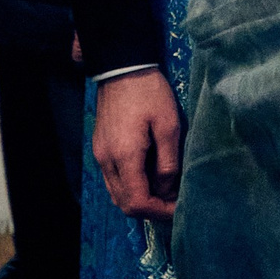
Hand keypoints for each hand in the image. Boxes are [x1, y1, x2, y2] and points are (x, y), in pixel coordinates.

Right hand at [92, 68, 181, 220]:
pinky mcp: (100, 148)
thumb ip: (167, 163)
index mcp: (125, 156)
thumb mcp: (169, 126)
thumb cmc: (149, 92)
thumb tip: (167, 191)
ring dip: (139, 199)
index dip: (159, 212)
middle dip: (150, 210)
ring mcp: (100, 155)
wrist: (122, 67)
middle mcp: (107, 161)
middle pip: (124, 204)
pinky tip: (148, 177)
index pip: (137, 202)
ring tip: (163, 192)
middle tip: (173, 203)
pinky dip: (130, 186)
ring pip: (116, 193)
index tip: (179, 209)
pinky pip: (112, 179)